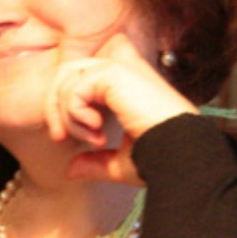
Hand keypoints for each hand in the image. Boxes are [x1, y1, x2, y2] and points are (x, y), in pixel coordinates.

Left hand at [44, 33, 197, 183]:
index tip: (66, 134)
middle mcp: (121, 69)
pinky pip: (75, 89)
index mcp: (123, 85)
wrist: (182, 157)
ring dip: (67, 115)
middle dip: (54, 107)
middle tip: (60, 138)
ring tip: (92, 138)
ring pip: (66, 79)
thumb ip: (95, 161)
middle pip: (65, 73)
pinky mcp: (115, 73)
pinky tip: (97, 130)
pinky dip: (76, 113)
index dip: (65, 97)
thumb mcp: (121, 162)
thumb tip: (71, 170)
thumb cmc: (162, 159)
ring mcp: (118, 67)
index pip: (79, 74)